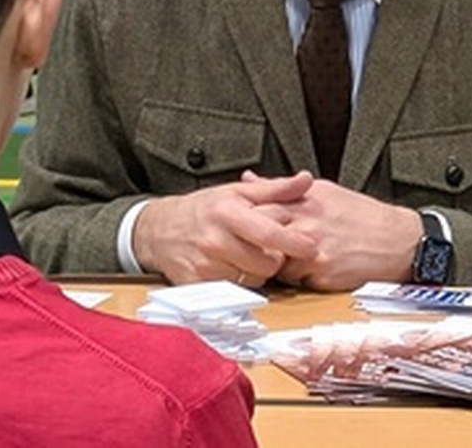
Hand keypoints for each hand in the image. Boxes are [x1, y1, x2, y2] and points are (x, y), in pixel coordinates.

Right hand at [131, 173, 319, 284]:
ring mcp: (204, 265)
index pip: (268, 233)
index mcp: (228, 214)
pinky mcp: (196, 285)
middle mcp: (215, 240)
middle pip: (266, 263)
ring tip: (246, 255)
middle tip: (267, 248)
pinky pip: (233, 291)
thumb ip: (275, 189)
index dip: (293, 242)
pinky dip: (239, 282)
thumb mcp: (238, 192)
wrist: (159, 229)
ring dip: (257, 272)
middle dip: (274, 258)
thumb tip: (306, 180)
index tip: (312, 246)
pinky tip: (231, 267)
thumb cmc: (204, 209)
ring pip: (253, 280)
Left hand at [245, 173, 424, 291]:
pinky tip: (310, 270)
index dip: (245, 217)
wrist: (398, 241)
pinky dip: (297, 277)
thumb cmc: (363, 217)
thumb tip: (250, 180)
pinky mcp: (322, 272)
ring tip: (289, 259)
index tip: (239, 222)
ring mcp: (313, 248)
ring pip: (273, 261)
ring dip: (275, 263)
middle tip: (251, 245)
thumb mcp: (324, 191)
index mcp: (306, 200)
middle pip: (261, 233)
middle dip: (253, 242)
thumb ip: (283, 188)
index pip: (259, 206)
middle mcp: (307, 222)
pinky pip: (294, 280)